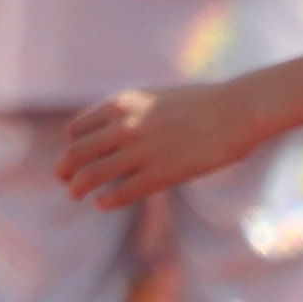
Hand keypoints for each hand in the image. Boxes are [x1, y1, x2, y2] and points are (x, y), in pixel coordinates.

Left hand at [56, 80, 255, 209]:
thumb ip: (130, 112)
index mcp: (122, 104)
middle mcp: (125, 126)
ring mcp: (142, 151)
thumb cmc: (202, 103)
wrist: (238, 109)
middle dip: (65, 169)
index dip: (71, 145)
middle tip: (64, 179)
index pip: (77, 130)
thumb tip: (110, 133)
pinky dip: (107, 200)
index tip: (74, 155)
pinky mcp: (162, 173)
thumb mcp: (155, 97)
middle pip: (76, 154)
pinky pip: (121, 192)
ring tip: (76, 194)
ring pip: (92, 176)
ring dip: (79, 188)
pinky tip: (103, 204)